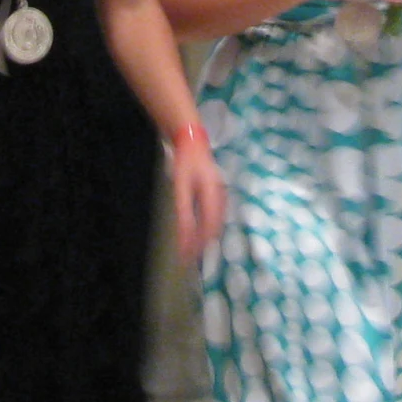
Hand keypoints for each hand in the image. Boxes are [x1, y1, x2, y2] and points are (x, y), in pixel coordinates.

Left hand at [169, 127, 226, 262]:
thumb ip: (184, 211)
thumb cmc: (186, 162)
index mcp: (213, 195)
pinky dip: (207, 228)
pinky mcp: (218, 194)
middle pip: (214, 227)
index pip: (209, 227)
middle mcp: (221, 197)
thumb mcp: (180, 187)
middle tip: (189, 258)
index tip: (188, 256)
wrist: (193, 142)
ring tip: (193, 250)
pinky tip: (200, 234)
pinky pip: (215, 216)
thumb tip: (184, 235)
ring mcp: (221, 195)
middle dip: (202, 244)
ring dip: (205, 238)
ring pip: (216, 223)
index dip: (199, 244)